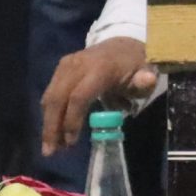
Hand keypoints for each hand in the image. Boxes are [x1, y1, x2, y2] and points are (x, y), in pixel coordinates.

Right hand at [41, 37, 158, 154]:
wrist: (123, 43)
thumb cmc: (135, 65)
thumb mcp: (145, 73)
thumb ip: (144, 81)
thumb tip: (147, 80)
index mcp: (100, 68)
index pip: (78, 97)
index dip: (72, 120)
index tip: (71, 143)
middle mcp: (78, 65)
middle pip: (57, 98)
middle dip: (52, 127)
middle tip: (51, 152)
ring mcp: (66, 65)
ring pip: (50, 96)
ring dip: (48, 123)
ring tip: (52, 146)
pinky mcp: (61, 68)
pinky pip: (50, 92)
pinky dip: (50, 112)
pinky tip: (54, 130)